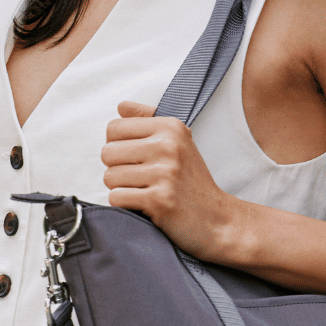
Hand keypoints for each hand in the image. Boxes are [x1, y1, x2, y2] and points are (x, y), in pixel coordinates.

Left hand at [102, 101, 249, 261]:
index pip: (114, 128)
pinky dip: (125, 205)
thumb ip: (148, 120)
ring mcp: (164, 173)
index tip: (136, 159)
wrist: (217, 219)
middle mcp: (168, 146)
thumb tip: (121, 106)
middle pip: (107, 152)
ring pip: (110, 177)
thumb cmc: (192, 182)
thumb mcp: (179, 142)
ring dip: (122, 189)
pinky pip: (116, 198)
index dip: (118, 146)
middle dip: (117, 170)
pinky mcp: (159, 200)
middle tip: (140, 179)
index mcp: (171, 127)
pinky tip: (145, 206)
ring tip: (145, 192)